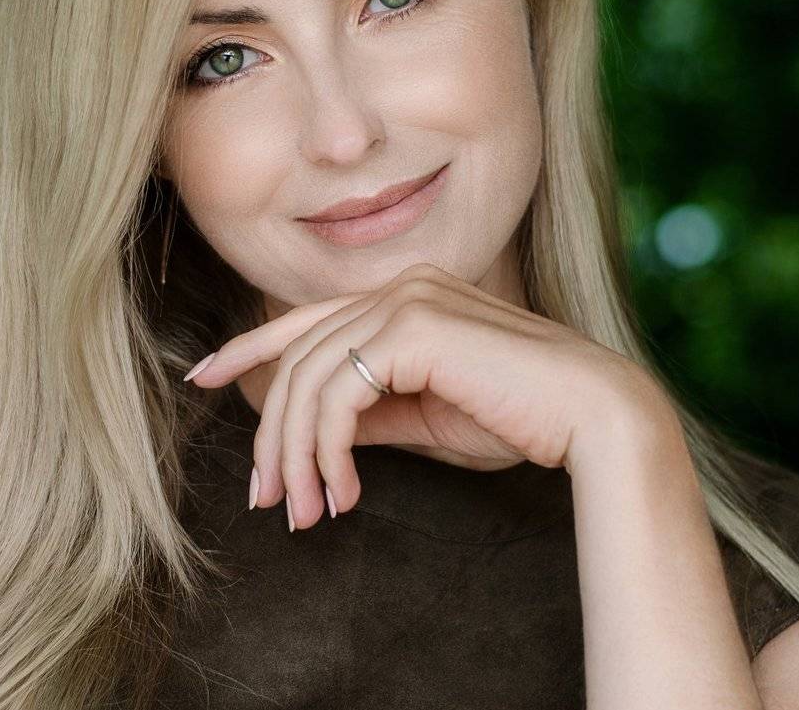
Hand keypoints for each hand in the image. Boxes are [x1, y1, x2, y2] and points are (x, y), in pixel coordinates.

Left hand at [186, 262, 675, 528]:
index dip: (248, 348)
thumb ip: (369, 411)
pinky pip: (338, 395)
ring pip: (310, 380)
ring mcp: (406, 298)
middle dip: (274, 435)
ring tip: (305, 512)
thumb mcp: (425, 417)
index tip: (204, 376)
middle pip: (299, 359)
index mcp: (404, 296)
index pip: (306, 321)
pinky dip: (328, 450)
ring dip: (298, 456)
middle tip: (267, 498)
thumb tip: (316, 434)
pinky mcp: (414, 327)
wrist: (594, 418)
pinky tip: (343, 493)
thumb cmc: (519, 419)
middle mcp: (400, 285)